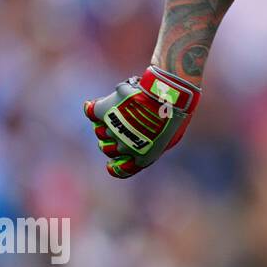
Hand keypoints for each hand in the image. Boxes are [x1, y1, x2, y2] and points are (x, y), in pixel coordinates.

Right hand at [83, 66, 200, 177]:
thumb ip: (155, 142)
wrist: (166, 96)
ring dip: (108, 122)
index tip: (112, 163)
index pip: (121, 170)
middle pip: (108, 148)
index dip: (116, 166)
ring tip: (119, 110)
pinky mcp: (104, 110)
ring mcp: (112, 129)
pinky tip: (96, 104)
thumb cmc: (175, 114)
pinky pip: (91, 111)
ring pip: (100, 131)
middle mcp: (124, 147)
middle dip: (114, 138)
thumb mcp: (171, 135)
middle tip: (124, 124)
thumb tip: (147, 137)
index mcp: (142, 156)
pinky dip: (92, 108)